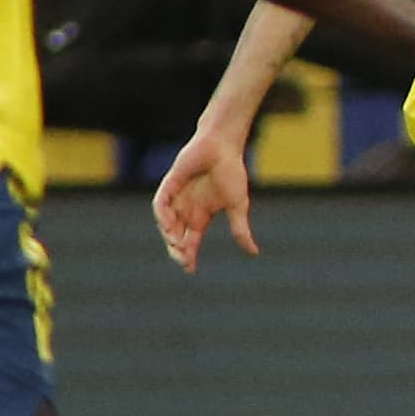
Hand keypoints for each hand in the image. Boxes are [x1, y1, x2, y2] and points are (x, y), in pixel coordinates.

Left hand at [154, 126, 254, 272]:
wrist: (223, 146)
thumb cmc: (232, 173)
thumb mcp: (238, 205)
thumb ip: (241, 229)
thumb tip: (254, 253)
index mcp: (201, 216)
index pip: (191, 241)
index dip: (189, 256)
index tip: (190, 269)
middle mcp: (186, 209)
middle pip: (176, 236)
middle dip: (177, 250)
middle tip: (182, 259)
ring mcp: (177, 197)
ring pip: (166, 222)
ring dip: (170, 235)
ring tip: (178, 245)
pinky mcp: (170, 184)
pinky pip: (161, 203)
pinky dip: (162, 215)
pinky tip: (168, 224)